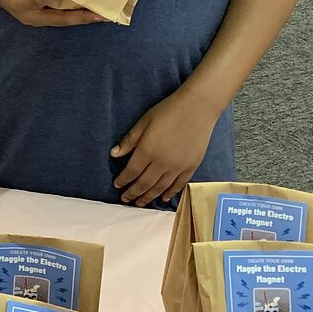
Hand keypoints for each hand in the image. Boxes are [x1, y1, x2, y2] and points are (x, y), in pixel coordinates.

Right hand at [0, 0, 104, 27]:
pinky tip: (92, 13)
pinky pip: (61, 19)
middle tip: (101, 14)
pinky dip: (77, 16)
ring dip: (83, 19)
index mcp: (19, 1)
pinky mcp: (42, 21)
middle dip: (81, 16)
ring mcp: (36, 21)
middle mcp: (28, 16)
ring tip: (103, 16)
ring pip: (63, 22)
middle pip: (58, 19)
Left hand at [111, 88, 221, 206]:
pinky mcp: (191, 167)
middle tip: (125, 200)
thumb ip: (129, 141)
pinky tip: (163, 198)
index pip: (131, 172)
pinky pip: (178, 185)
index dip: (123, 180)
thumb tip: (114, 154)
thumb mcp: (144, 122)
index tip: (117, 185)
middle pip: (144, 183)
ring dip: (148, 197)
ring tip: (140, 203)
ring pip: (160, 188)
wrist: (198, 108)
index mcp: (147, 151)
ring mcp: (177, 167)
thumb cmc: (168, 111)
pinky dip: (170, 193)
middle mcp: (161, 163)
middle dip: (133, 193)